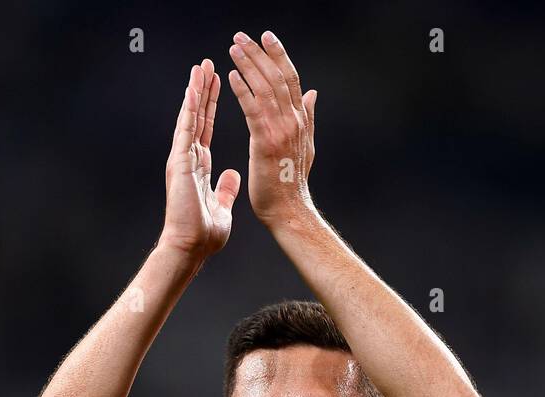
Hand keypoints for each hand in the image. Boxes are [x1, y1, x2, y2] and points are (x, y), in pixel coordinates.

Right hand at [160, 59, 241, 258]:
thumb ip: (225, 187)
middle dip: (204, 91)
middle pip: (198, 117)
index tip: (218, 85)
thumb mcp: (222, 206)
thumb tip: (232, 174)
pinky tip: (194, 90)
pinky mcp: (180, 163)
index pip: (207, 129)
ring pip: (190, 118)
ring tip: (200, 68)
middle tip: (208, 65)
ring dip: (196, 92)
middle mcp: (189, 158)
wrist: (191, 247)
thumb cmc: (204, 234)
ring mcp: (182, 159)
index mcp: (199, 166)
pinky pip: (186, 130)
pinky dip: (190, 109)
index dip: (213, 107)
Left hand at [227, 31, 318, 228]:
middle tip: (242, 36)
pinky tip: (231, 77)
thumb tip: (313, 93)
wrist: (289, 211)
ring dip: (248, 66)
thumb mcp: (306, 144)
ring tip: (234, 49)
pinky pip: (253, 109)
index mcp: (301, 120)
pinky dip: (242, 90)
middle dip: (260, 53)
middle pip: (277, 77)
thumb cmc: (291, 183)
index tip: (267, 37)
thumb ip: (308, 116)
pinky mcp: (265, 142)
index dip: (279, 55)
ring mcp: (281, 131)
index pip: (291, 79)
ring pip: (265, 88)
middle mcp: (294, 121)